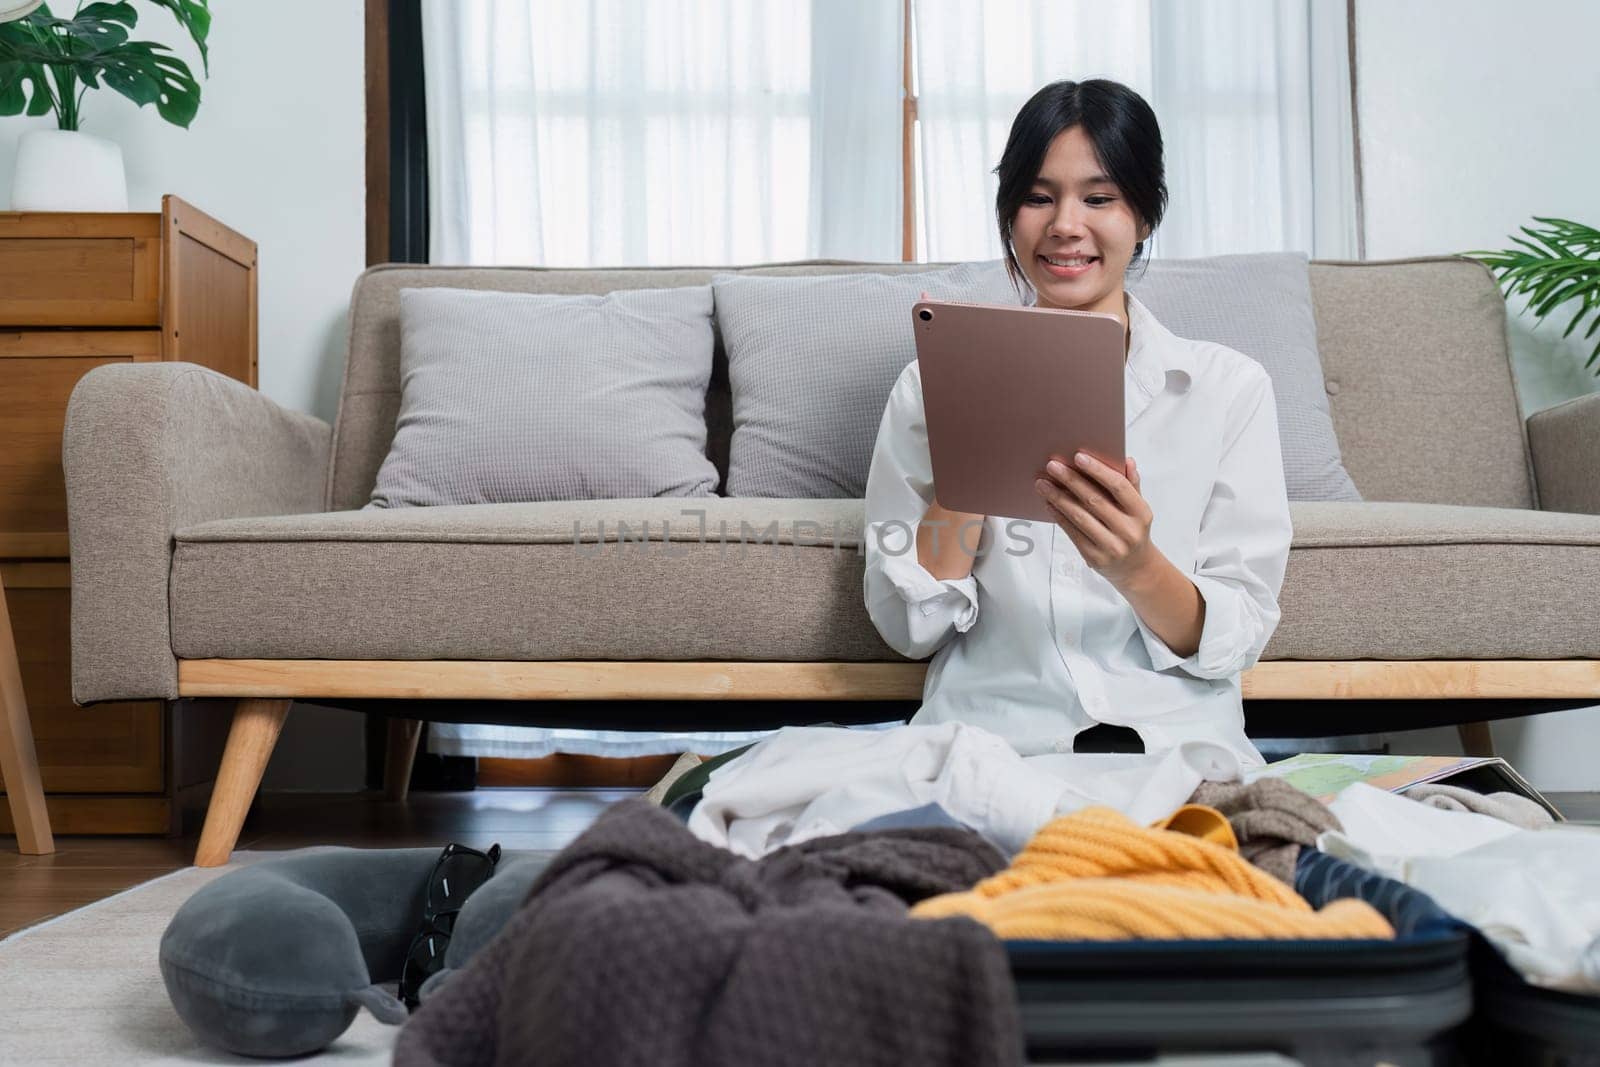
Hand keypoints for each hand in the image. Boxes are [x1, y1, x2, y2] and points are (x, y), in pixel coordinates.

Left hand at [1035, 452, 1158, 586]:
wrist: (1135, 568)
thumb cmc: (1132, 529)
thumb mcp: (1137, 508)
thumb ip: (1131, 484)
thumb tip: (1126, 460)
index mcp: (1141, 513)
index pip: (1119, 486)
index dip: (1098, 470)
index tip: (1078, 456)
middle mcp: (1128, 530)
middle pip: (1094, 500)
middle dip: (1071, 480)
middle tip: (1052, 466)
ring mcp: (1112, 546)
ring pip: (1080, 517)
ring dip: (1058, 498)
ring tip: (1042, 483)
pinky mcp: (1095, 558)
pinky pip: (1073, 533)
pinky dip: (1059, 516)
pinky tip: (1048, 503)